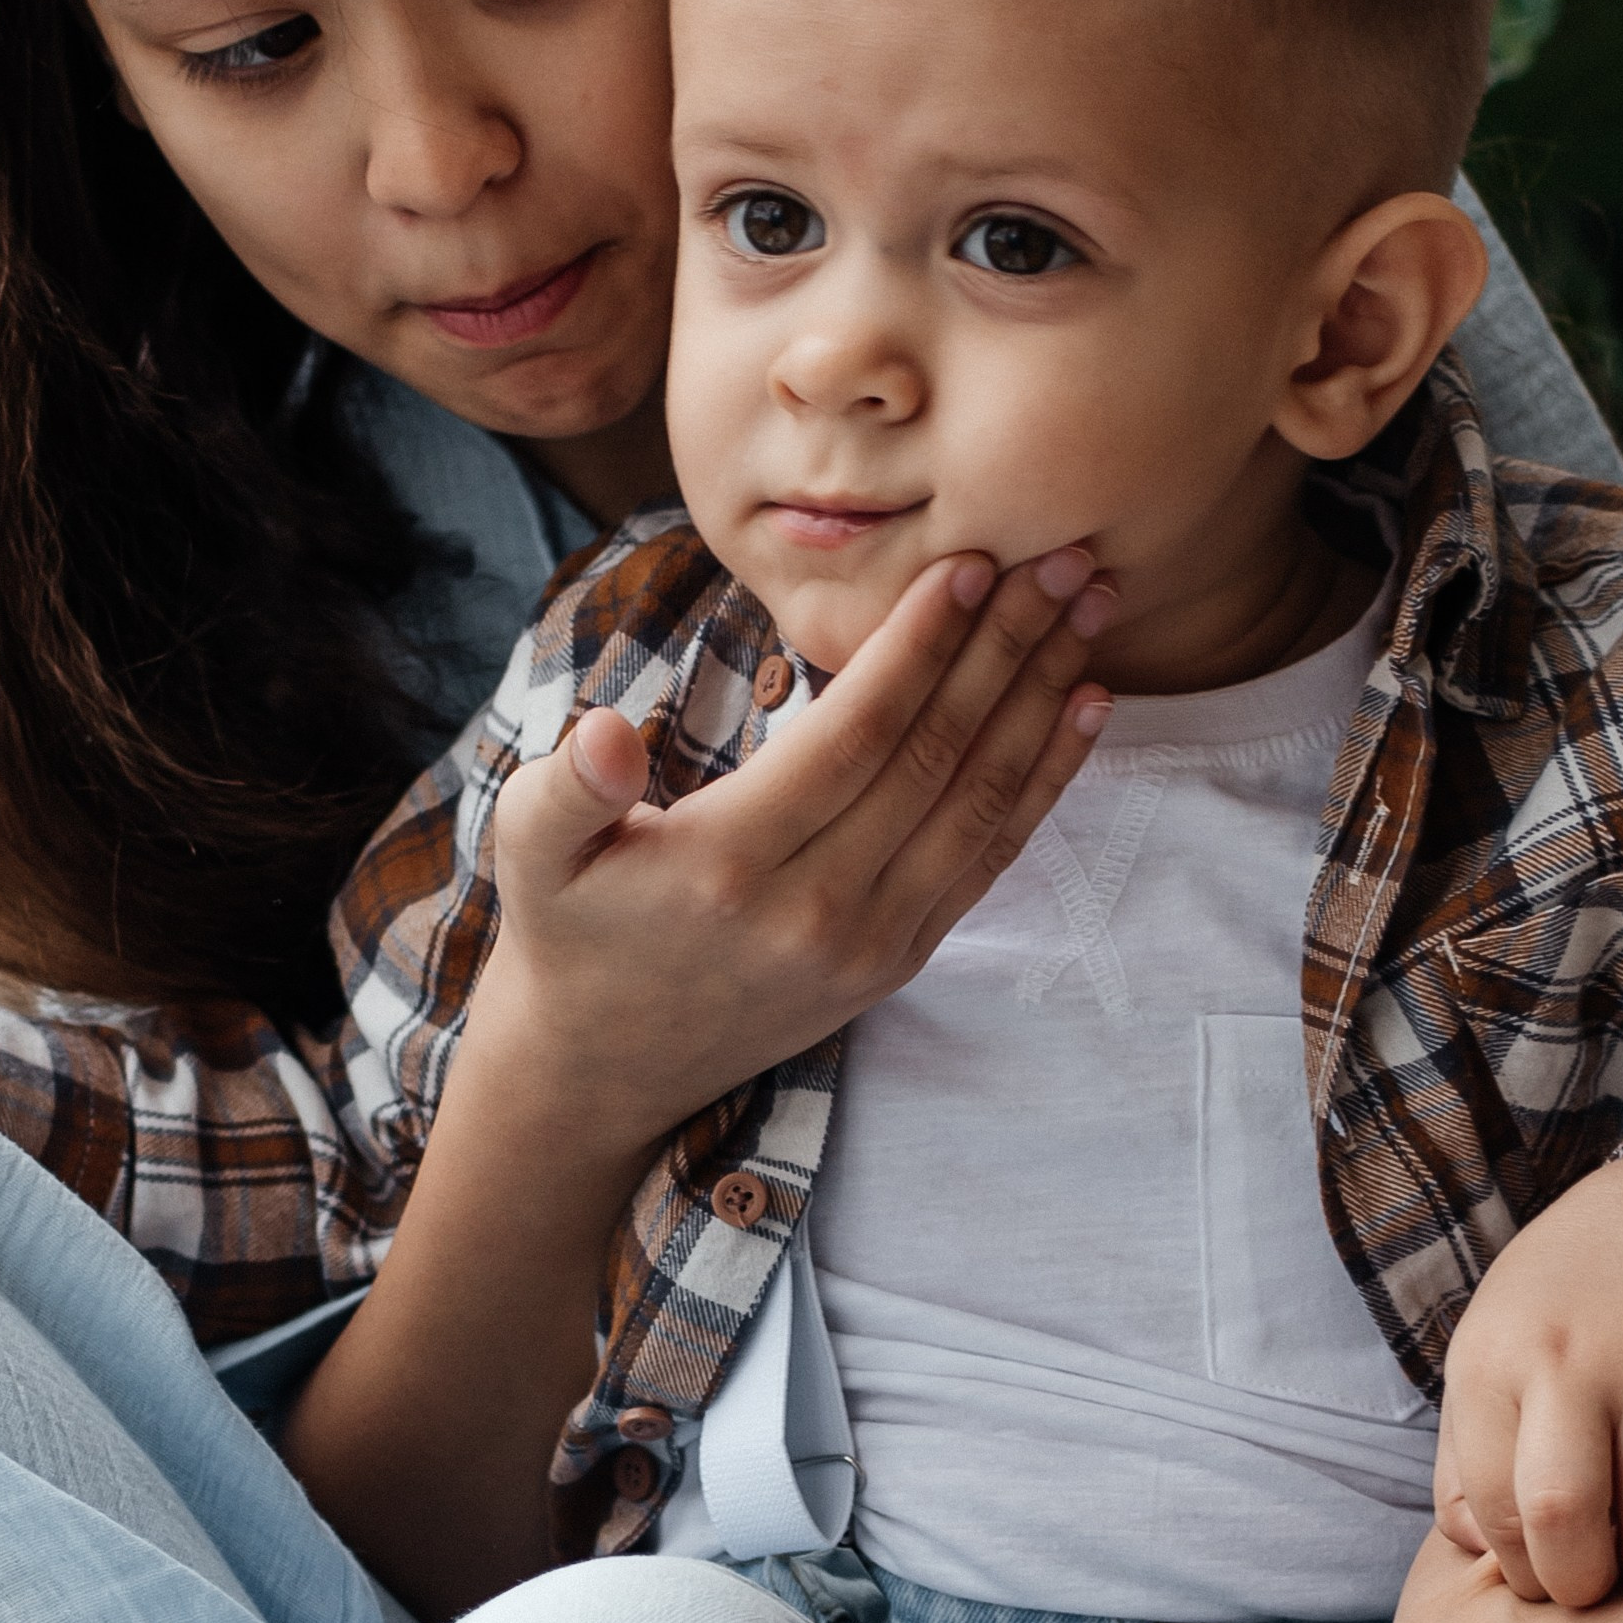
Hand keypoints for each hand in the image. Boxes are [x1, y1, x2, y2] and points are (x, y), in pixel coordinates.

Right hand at [281, 546, 1111, 1614]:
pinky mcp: (900, 959)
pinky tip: (1085, 705)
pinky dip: (1046, 777)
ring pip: (981, 801)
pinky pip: (990, 855)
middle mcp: (819, 910)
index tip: (969, 565)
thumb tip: (604, 734)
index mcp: (732, 864)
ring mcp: (871, 941)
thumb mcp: (531, 852)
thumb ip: (562, 790)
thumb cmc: (570, 931)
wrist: (603, 1068)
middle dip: (1008, 647)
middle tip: (1062, 555)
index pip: (855, 737)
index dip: (919, 649)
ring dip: (1044, 697)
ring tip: (1090, 605)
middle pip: (937, 758)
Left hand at [1436, 1142, 1622, 1604]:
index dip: (1518, 1568)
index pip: (1495, 1507)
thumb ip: (1467, 1459)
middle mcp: (1577, 1359)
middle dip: (1581, 1582)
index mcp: (1497, 1359)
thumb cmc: (1555, 1308)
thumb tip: (1483, 1553)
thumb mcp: (1485, 1359)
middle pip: (1568, 1519)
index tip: (1535, 1573)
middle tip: (1592, 1579)